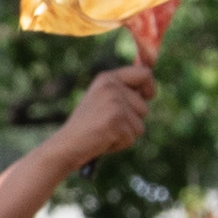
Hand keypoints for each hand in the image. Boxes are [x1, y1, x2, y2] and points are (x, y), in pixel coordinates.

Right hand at [43, 53, 159, 167]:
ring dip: (126, 133)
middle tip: (109, 123)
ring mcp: (114, 103)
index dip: (150, 86)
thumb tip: (149, 90)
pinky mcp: (116, 121)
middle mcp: (112, 87)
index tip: (147, 96)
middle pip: (144, 106)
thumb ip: (123, 93)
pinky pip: (132, 138)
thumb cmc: (86, 125)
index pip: (145, 73)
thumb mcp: (103, 100)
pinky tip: (103, 140)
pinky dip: (120, 144)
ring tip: (105, 131)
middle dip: (132, 120)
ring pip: (140, 124)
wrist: (66, 144)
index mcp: (107, 78)